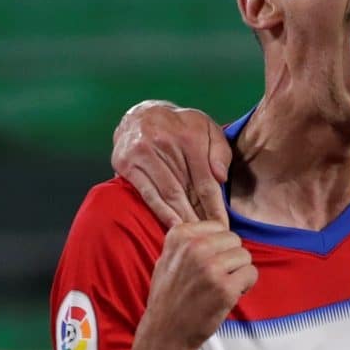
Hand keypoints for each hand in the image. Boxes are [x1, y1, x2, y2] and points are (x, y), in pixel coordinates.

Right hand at [112, 101, 231, 227]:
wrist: (141, 113)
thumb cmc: (182, 126)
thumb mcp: (208, 129)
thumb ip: (219, 152)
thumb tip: (221, 178)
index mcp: (189, 137)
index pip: (206, 180)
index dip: (215, 206)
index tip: (223, 226)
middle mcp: (165, 144)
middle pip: (186, 191)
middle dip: (199, 217)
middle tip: (209, 237)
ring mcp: (143, 154)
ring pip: (166, 194)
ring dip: (181, 218)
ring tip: (193, 236)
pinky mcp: (126, 164)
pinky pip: (146, 193)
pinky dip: (160, 211)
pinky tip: (172, 225)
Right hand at [142, 222, 256, 349]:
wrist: (165, 332)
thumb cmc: (169, 297)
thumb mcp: (168, 258)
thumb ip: (189, 241)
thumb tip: (218, 229)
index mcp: (180, 236)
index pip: (219, 227)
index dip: (219, 247)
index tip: (207, 263)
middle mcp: (195, 248)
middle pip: (235, 240)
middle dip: (231, 258)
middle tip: (217, 277)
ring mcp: (211, 268)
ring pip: (245, 256)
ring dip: (239, 272)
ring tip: (221, 287)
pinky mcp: (225, 288)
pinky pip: (251, 274)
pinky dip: (246, 286)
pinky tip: (229, 295)